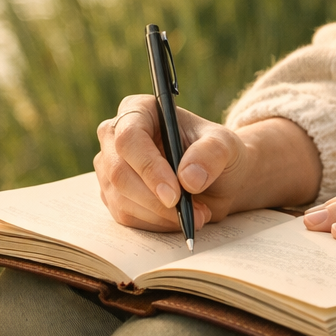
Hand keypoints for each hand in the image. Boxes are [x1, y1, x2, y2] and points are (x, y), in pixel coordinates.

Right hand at [94, 96, 320, 231]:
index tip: (174, 194)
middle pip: (119, 173)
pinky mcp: (113, 196)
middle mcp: (115, 137)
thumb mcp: (225, 146)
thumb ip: (211, 154)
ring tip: (198, 214)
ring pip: (121, 199)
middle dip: (156, 200)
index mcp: (138, 110)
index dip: (149, 168)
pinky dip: (157, 224)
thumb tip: (188, 178)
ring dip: (161, 216)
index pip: (129, 138)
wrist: (217, 178)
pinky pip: (126, 217)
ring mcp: (110, 168)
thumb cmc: (217, 153)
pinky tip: (181, 218)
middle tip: (193, 212)